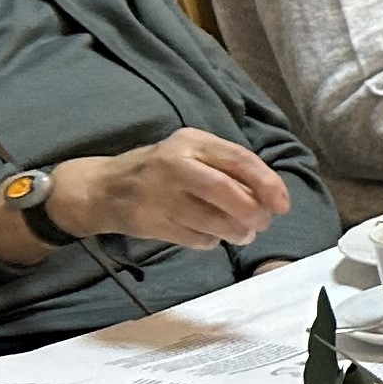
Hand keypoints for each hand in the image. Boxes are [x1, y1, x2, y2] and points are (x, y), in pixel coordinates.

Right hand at [48, 130, 290, 253]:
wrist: (100, 187)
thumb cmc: (160, 171)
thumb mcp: (191, 155)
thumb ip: (227, 169)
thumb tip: (269, 197)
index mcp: (190, 142)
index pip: (239, 159)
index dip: (267, 184)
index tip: (282, 205)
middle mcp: (173, 164)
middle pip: (225, 190)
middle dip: (252, 211)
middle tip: (262, 223)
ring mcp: (158, 194)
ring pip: (210, 218)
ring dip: (235, 232)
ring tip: (242, 235)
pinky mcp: (147, 221)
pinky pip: (193, 237)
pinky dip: (210, 242)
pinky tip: (211, 238)